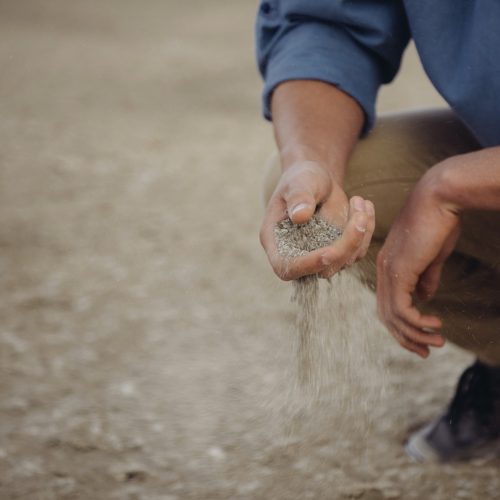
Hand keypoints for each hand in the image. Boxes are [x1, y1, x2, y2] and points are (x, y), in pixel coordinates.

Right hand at [260, 160, 374, 279]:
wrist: (316, 180)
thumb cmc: (301, 178)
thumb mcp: (298, 182)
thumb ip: (298, 197)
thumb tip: (300, 216)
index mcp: (275, 241)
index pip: (286, 267)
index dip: (307, 265)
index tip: (329, 253)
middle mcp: (296, 255)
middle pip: (322, 268)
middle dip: (346, 245)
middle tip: (359, 214)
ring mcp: (319, 256)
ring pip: (345, 261)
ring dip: (360, 233)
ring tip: (359, 200)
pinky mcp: (339, 252)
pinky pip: (358, 251)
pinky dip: (366, 230)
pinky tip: (364, 206)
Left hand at [376, 166, 461, 357]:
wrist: (439, 198)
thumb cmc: (438, 223)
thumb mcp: (432, 256)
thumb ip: (425, 278)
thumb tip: (425, 298)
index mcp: (388, 266)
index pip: (387, 303)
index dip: (401, 324)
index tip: (420, 339)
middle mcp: (383, 271)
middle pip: (385, 315)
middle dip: (405, 337)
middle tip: (425, 352)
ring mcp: (389, 271)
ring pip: (393, 316)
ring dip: (414, 334)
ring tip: (436, 343)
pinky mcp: (399, 271)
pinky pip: (402, 308)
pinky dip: (417, 322)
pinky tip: (435, 324)